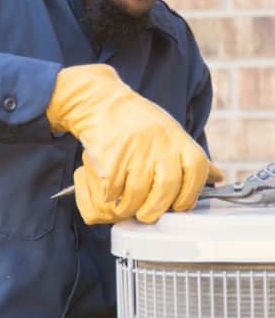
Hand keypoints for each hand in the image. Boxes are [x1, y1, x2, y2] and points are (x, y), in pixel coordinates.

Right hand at [46, 65, 220, 223]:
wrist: (100, 102)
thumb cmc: (137, 121)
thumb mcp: (170, 132)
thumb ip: (190, 157)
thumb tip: (217, 177)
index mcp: (177, 139)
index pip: (196, 171)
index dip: (190, 194)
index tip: (179, 206)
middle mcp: (160, 144)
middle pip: (167, 188)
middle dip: (156, 209)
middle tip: (148, 215)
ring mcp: (135, 150)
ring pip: (138, 194)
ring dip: (130, 207)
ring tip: (125, 206)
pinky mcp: (111, 156)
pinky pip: (113, 189)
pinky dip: (110, 195)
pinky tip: (110, 190)